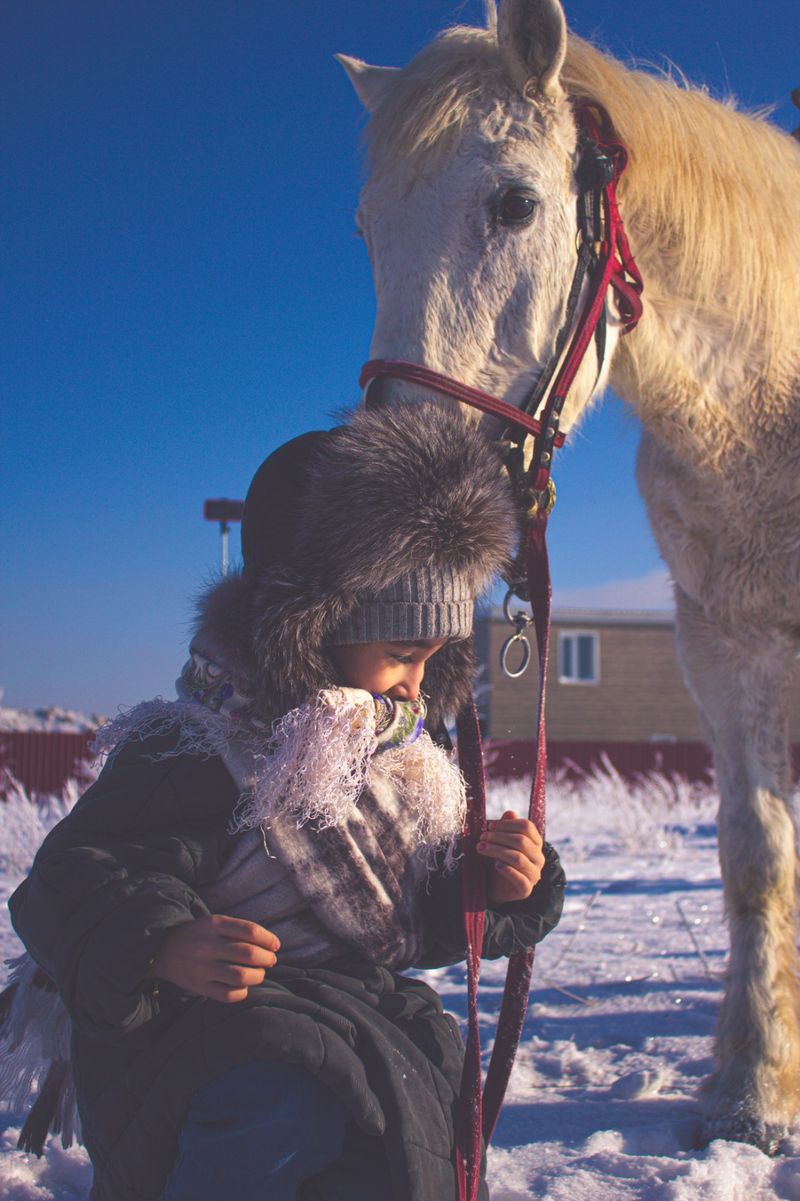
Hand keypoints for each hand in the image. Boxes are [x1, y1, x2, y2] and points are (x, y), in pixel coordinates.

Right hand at [147, 914, 279, 1002]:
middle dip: (267, 958)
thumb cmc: (200, 935)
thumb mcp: (215, 923)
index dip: (268, 939)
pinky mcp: (198, 987)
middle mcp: (207, 945)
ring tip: (259, 973)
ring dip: (258, 976)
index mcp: (213, 924)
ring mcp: (202, 968)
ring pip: (240, 976)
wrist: (163, 950)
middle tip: (270, 960)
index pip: (250, 931)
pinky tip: (243, 986)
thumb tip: (271, 945)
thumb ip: (239, 930)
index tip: (276, 945)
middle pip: (248, 954)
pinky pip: (228, 995)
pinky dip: (242, 991)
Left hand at [477, 811, 544, 904]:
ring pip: (518, 858)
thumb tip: (510, 813)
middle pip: (521, 841)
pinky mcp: (526, 889)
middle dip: (498, 837)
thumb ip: (506, 827)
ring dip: (497, 851)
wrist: (495, 886)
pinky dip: (507, 870)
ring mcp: (534, 874)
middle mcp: (538, 857)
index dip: (506, 824)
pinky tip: (496, 865)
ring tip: (481, 848)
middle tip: (482, 837)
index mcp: (535, 842)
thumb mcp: (500, 841)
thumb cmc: (498, 859)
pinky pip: (520, 879)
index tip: (489, 826)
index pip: (526, 826)